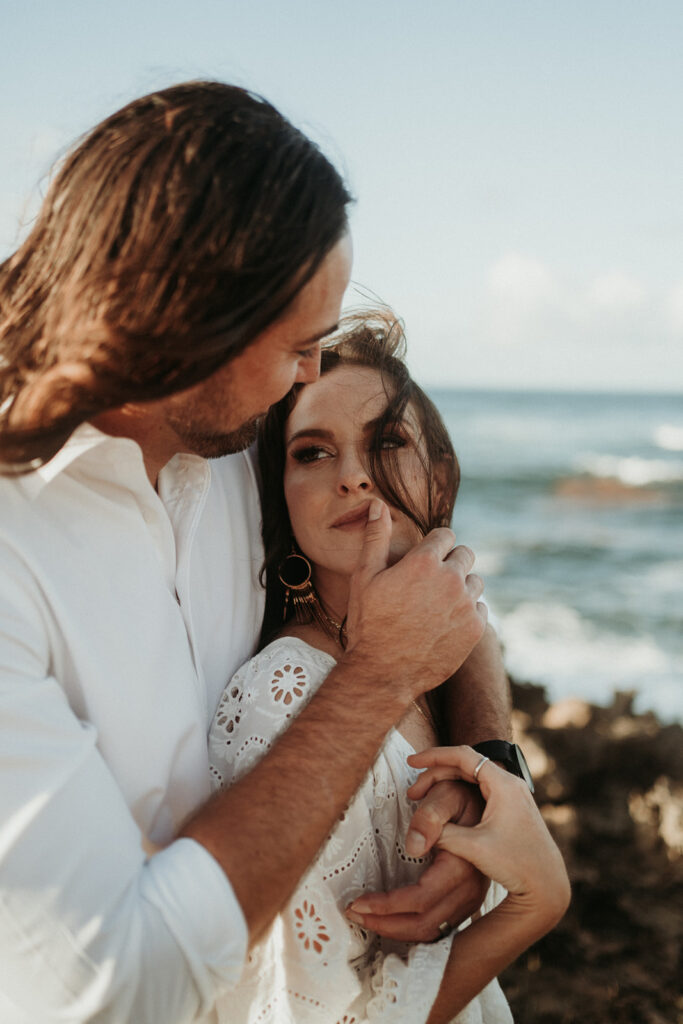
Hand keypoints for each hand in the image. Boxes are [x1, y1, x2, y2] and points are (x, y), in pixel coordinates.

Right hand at [342, 499, 487, 698]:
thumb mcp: (364, 577)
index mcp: (423, 562)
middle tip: (430, 583)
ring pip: (475, 581)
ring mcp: (465, 605)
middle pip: (466, 554)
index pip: (445, 535)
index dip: (434, 545)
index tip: (424, 560)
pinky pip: (480, 608)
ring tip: (437, 604)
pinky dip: (467, 612)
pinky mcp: (475, 629)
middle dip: (451, 562)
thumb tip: (378, 504)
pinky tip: (445, 623)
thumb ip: (375, 537)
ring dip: (461, 587)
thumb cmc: (369, 623)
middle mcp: (450, 579)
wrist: (382, 672)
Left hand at [345, 780, 487, 940]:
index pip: (421, 899)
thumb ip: (430, 816)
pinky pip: (436, 925)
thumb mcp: (446, 794)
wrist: (486, 802)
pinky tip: (389, 918)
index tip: (357, 902)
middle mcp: (469, 891)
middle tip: (353, 914)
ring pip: (430, 930)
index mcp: (462, 867)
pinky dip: (409, 928)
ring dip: (395, 930)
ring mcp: (470, 900)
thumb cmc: (462, 795)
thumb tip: (413, 847)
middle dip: (385, 924)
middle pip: (424, 924)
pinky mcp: (465, 902)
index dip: (387, 906)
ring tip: (365, 918)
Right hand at [407, 746, 570, 925]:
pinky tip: (445, 805)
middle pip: (466, 764)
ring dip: (447, 782)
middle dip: (436, 773)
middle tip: (414, 791)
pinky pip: (480, 788)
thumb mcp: (475, 848)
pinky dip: (459, 792)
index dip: (435, 756)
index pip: (464, 756)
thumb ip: (444, 833)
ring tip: (424, 796)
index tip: (412, 760)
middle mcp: (510, 784)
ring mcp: (513, 795)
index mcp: (504, 785)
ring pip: (473, 777)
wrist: (548, 885)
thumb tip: (418, 830)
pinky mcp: (512, 807)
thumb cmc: (516, 865)